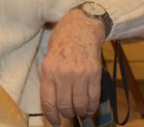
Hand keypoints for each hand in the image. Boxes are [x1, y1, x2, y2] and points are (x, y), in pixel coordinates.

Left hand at [40, 9, 105, 125]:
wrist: (82, 26)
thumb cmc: (62, 40)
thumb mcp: (48, 57)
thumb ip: (50, 78)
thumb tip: (53, 101)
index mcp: (49, 69)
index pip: (48, 101)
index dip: (51, 115)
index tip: (55, 121)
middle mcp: (64, 73)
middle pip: (65, 105)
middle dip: (66, 113)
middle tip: (67, 112)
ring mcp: (81, 74)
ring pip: (80, 104)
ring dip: (79, 112)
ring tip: (78, 110)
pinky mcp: (94, 74)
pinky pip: (94, 98)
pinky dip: (91, 107)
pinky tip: (88, 107)